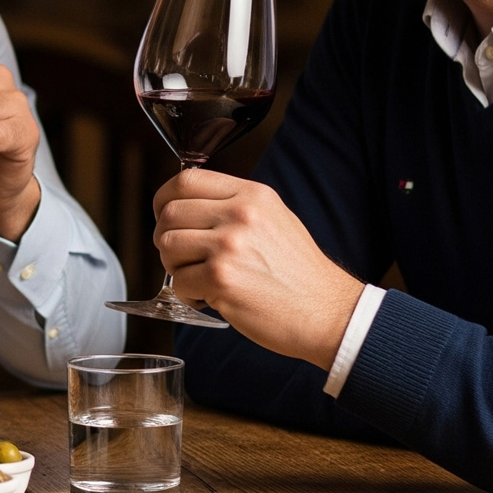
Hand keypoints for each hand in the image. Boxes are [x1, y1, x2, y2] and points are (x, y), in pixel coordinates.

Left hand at [153, 169, 364, 368]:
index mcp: (251, 194)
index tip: (163, 214)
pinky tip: (208, 298)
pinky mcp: (222, 279)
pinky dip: (187, 293)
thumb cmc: (299, 272)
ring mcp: (229, 245)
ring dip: (174, 266)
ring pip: (168, 246)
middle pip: (170, 213)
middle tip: (181, 256)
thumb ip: (233, 204)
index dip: (164, 198)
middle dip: (166, 237)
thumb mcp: (274, 218)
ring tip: (197, 277)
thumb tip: (185, 204)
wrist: (329, 313)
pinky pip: (179, 281)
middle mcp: (240, 214)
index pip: (186, 180)